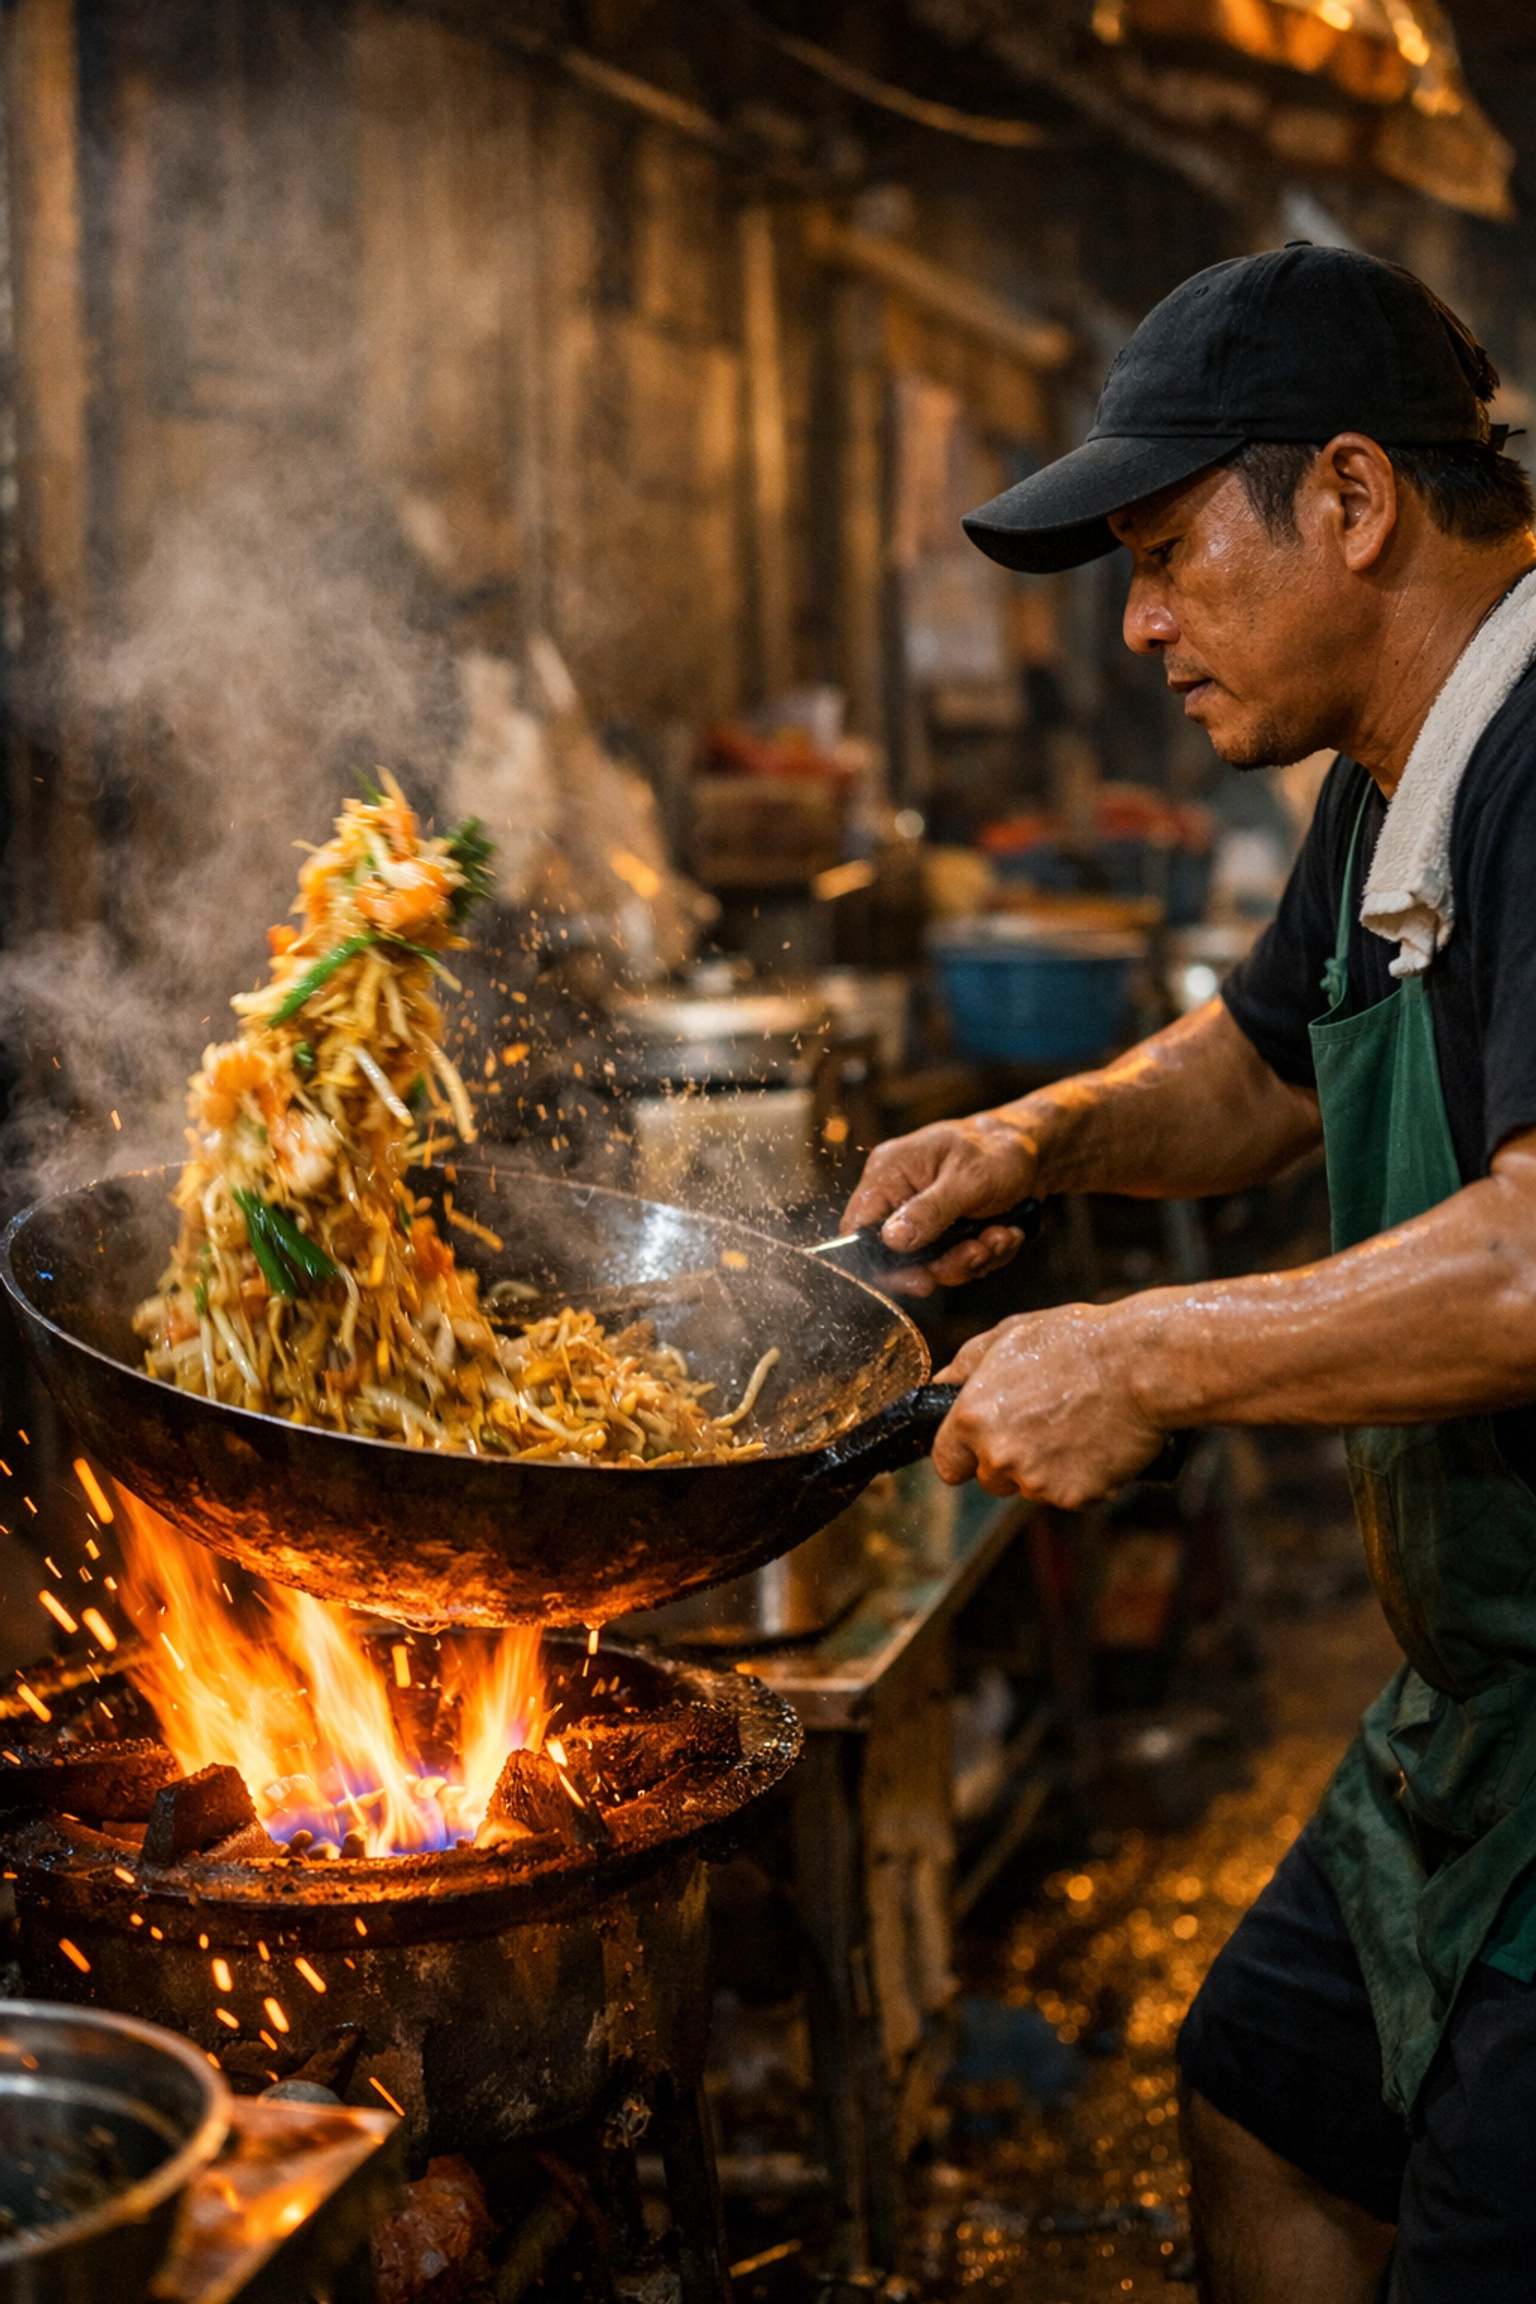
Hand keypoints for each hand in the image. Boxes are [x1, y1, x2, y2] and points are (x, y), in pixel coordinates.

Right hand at [841, 1116, 1036, 1295]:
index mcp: (890, 1172)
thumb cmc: (1000, 1151)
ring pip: (931, 1264)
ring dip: (970, 1260)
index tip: (919, 1278)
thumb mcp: (967, 1180)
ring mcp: (923, 1215)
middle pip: (898, 1256)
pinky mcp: (946, 1231)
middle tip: (976, 1253)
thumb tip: (891, 1240)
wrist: (1037, 1151)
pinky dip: (983, 1256)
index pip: (859, 1227)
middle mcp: (900, 1195)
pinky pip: (954, 1260)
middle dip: (943, 1263)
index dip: (879, 1261)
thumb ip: (929, 1211)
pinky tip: (1005, 1234)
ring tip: (1000, 1237)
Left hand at [933, 1303, 1167, 1504]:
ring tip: (1075, 1427)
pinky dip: (1082, 1478)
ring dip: (1046, 1469)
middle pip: (990, 1480)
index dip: (963, 1454)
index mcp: (974, 1419)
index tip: (977, 1447)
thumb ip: (964, 1368)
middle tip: (1041, 1424)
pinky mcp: (1076, 1498)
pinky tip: (1096, 1443)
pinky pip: (1070, 1496)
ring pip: (1031, 1488)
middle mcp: (999, 1457)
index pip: (947, 1464)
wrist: (1140, 1365)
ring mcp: (1038, 1482)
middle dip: (1009, 1461)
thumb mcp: (1008, 1336)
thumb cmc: (1076, 1343)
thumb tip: (940, 1386)